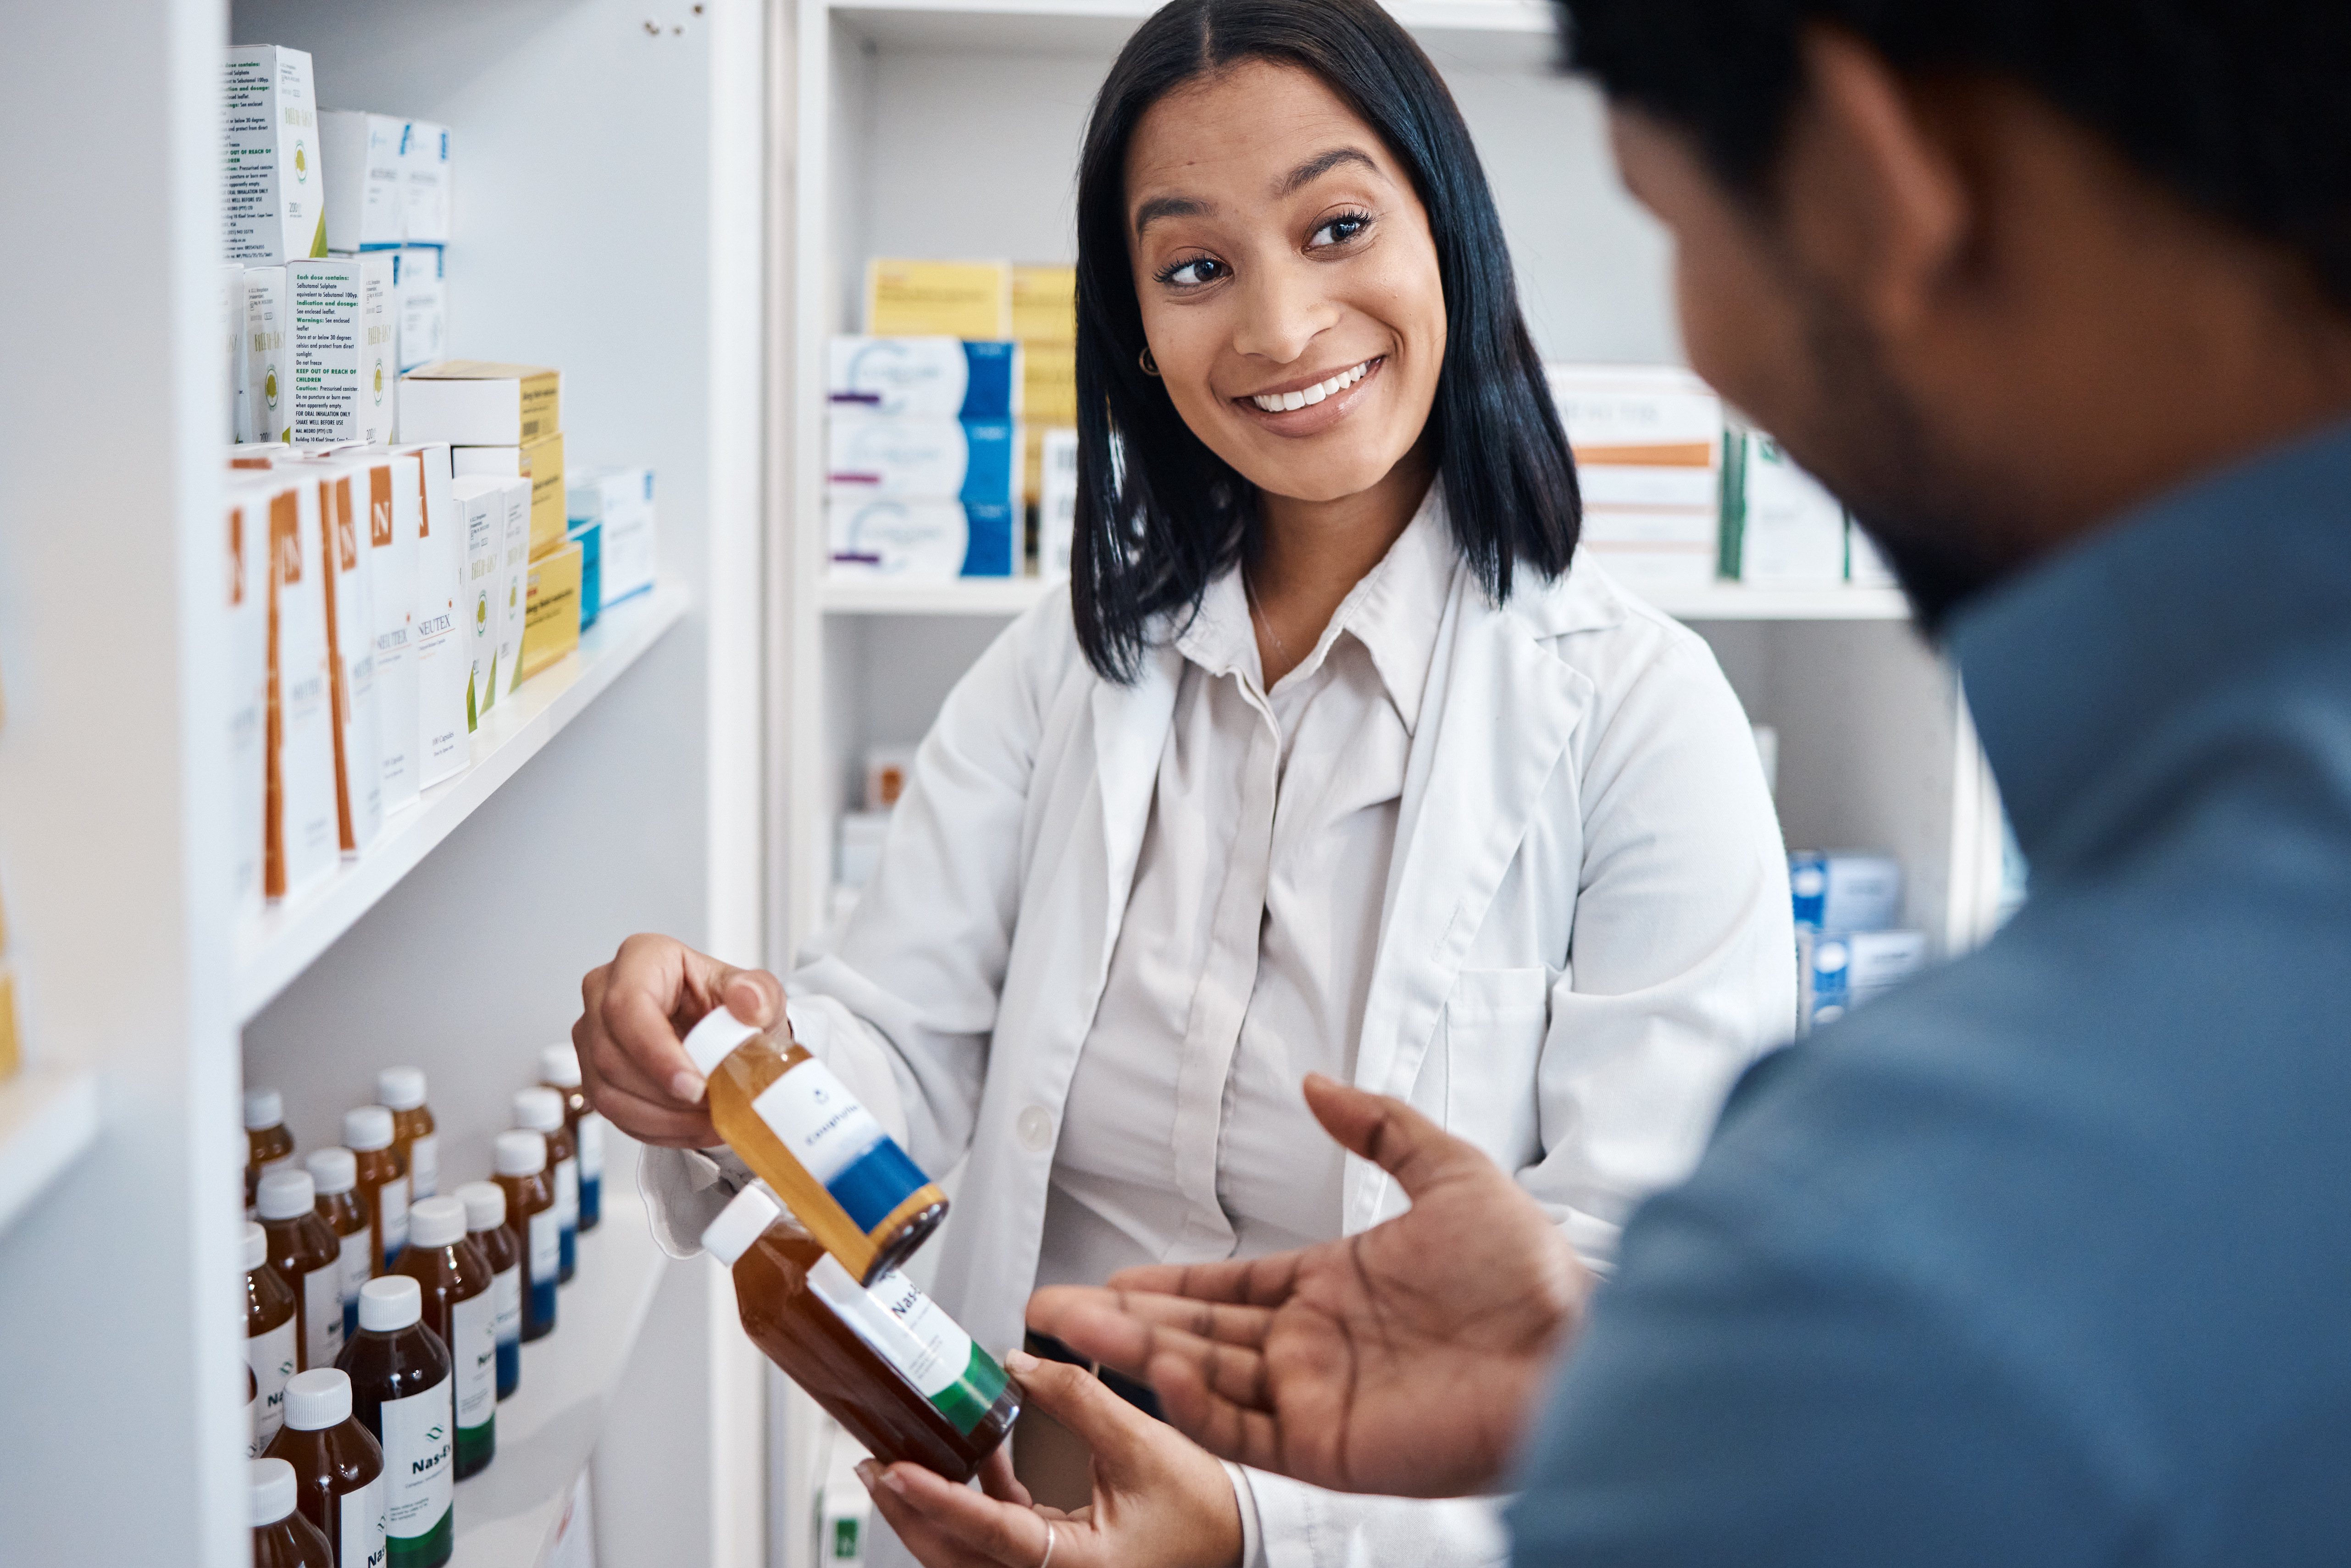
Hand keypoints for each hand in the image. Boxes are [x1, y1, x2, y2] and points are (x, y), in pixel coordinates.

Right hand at [572, 933, 784, 1146]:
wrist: (726, 1034)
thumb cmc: (731, 1007)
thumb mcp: (759, 995)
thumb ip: (760, 994)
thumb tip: (748, 1000)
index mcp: (641, 959)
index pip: (628, 1006)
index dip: (656, 1053)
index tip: (693, 1086)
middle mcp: (604, 994)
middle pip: (612, 1055)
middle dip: (665, 1094)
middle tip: (710, 1109)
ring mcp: (593, 1036)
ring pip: (607, 1091)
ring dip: (661, 1118)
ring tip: (707, 1122)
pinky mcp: (596, 1074)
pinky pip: (613, 1114)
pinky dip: (656, 1129)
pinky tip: (689, 1129)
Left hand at [860, 1350, 1241, 1567]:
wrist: (1238, 1541)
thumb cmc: (1204, 1513)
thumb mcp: (1142, 1446)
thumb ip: (1076, 1400)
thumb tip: (1018, 1366)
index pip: (988, 1534)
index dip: (936, 1501)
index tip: (895, 1471)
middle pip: (957, 1559)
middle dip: (910, 1510)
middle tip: (875, 1466)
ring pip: (967, 1555)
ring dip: (934, 1510)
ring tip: (903, 1463)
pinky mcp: (1053, 1565)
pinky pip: (995, 1543)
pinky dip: (974, 1505)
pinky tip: (974, 1459)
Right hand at [1028, 1074, 1589, 1498]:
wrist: (1579, 1347)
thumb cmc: (1532, 1273)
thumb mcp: (1450, 1172)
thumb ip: (1379, 1127)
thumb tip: (1318, 1086)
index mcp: (1336, 1289)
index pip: (1230, 1290)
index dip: (1169, 1285)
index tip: (1111, 1277)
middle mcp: (1316, 1347)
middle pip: (1199, 1335)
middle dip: (1123, 1324)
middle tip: (1053, 1309)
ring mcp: (1319, 1400)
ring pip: (1206, 1379)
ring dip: (1139, 1356)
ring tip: (1075, 1330)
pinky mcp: (1331, 1448)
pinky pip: (1245, 1429)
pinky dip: (1197, 1405)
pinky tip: (1157, 1371)